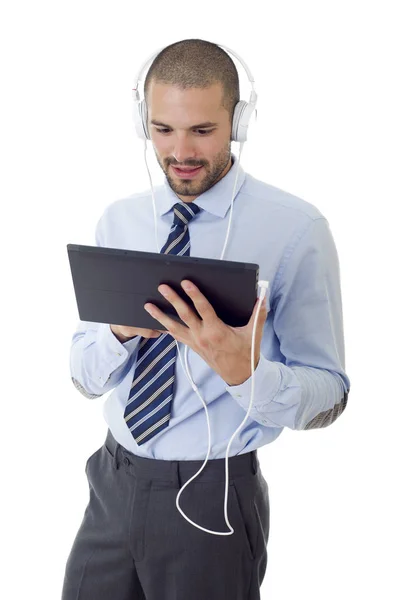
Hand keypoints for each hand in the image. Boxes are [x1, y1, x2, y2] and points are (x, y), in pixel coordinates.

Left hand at [144, 280, 267, 385]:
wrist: (239, 375)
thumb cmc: (246, 354)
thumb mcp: (254, 333)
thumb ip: (258, 314)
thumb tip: (262, 297)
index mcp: (217, 330)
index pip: (203, 308)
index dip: (194, 294)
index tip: (186, 283)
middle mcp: (202, 336)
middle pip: (184, 314)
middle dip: (172, 299)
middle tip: (162, 287)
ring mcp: (195, 342)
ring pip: (174, 326)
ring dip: (160, 315)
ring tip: (148, 305)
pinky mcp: (193, 346)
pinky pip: (177, 336)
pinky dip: (167, 328)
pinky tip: (158, 323)